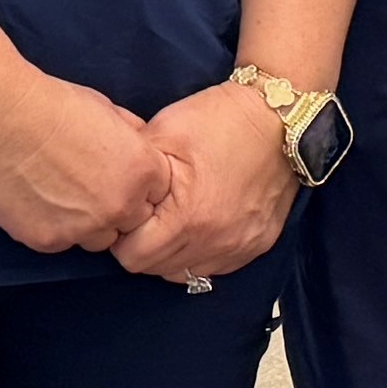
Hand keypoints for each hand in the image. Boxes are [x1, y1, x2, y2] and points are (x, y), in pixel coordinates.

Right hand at [0, 73, 176, 257]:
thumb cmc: (51, 105)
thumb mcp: (107, 109)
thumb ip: (131, 137)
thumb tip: (138, 143)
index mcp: (143, 171)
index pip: (156, 195)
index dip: (134, 185)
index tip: (113, 174)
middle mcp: (121, 206)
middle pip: (131, 223)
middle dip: (115, 208)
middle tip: (84, 185)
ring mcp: (85, 228)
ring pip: (97, 239)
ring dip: (86, 223)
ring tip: (58, 192)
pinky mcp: (49, 241)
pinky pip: (61, 243)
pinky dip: (52, 226)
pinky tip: (35, 199)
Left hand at [112, 84, 301, 290]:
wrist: (279, 115)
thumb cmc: (218, 120)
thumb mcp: (162, 134)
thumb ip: (130, 172)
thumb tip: (108, 196)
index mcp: (187, 219)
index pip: (132, 257)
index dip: (121, 235)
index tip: (127, 213)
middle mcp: (215, 242)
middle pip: (156, 269)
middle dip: (143, 245)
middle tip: (147, 215)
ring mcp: (240, 247)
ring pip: (185, 272)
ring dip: (171, 252)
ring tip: (172, 219)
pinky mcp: (258, 245)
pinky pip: (216, 267)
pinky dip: (200, 252)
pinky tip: (198, 225)